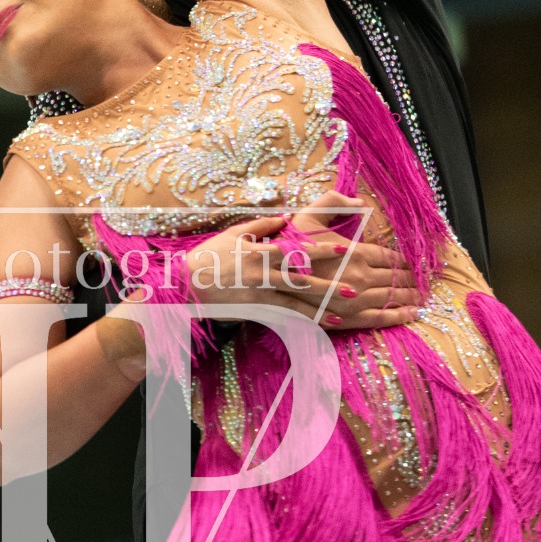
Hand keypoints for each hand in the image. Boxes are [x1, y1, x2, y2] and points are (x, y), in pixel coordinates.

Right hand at [186, 209, 420, 330]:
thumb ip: (263, 227)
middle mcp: (262, 273)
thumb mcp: (235, 234)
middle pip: (302, 277)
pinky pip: (284, 316)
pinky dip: (305, 320)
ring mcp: (258, 294)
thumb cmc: (210, 256)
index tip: (343, 246)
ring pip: (296, 299)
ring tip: (345, 307)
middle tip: (355, 285)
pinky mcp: (254, 310)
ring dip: (322, 304)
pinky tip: (322, 324)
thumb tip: (287, 216)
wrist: (185, 284)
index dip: (321, 248)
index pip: (296, 248)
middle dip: (330, 280)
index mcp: (260, 251)